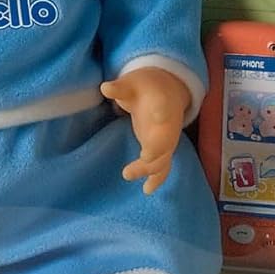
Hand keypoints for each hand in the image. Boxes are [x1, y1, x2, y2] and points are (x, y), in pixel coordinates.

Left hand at [102, 67, 191, 194]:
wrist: (168, 91)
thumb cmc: (146, 87)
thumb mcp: (133, 83)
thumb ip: (121, 87)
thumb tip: (105, 87)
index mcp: (163, 102)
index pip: (163, 106)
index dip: (161, 111)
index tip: (158, 115)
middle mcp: (169, 124)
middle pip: (165, 139)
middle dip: (156, 149)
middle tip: (144, 156)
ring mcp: (167, 140)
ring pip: (163, 157)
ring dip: (149, 168)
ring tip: (128, 173)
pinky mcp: (162, 151)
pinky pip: (163, 167)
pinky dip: (157, 179)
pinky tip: (147, 191)